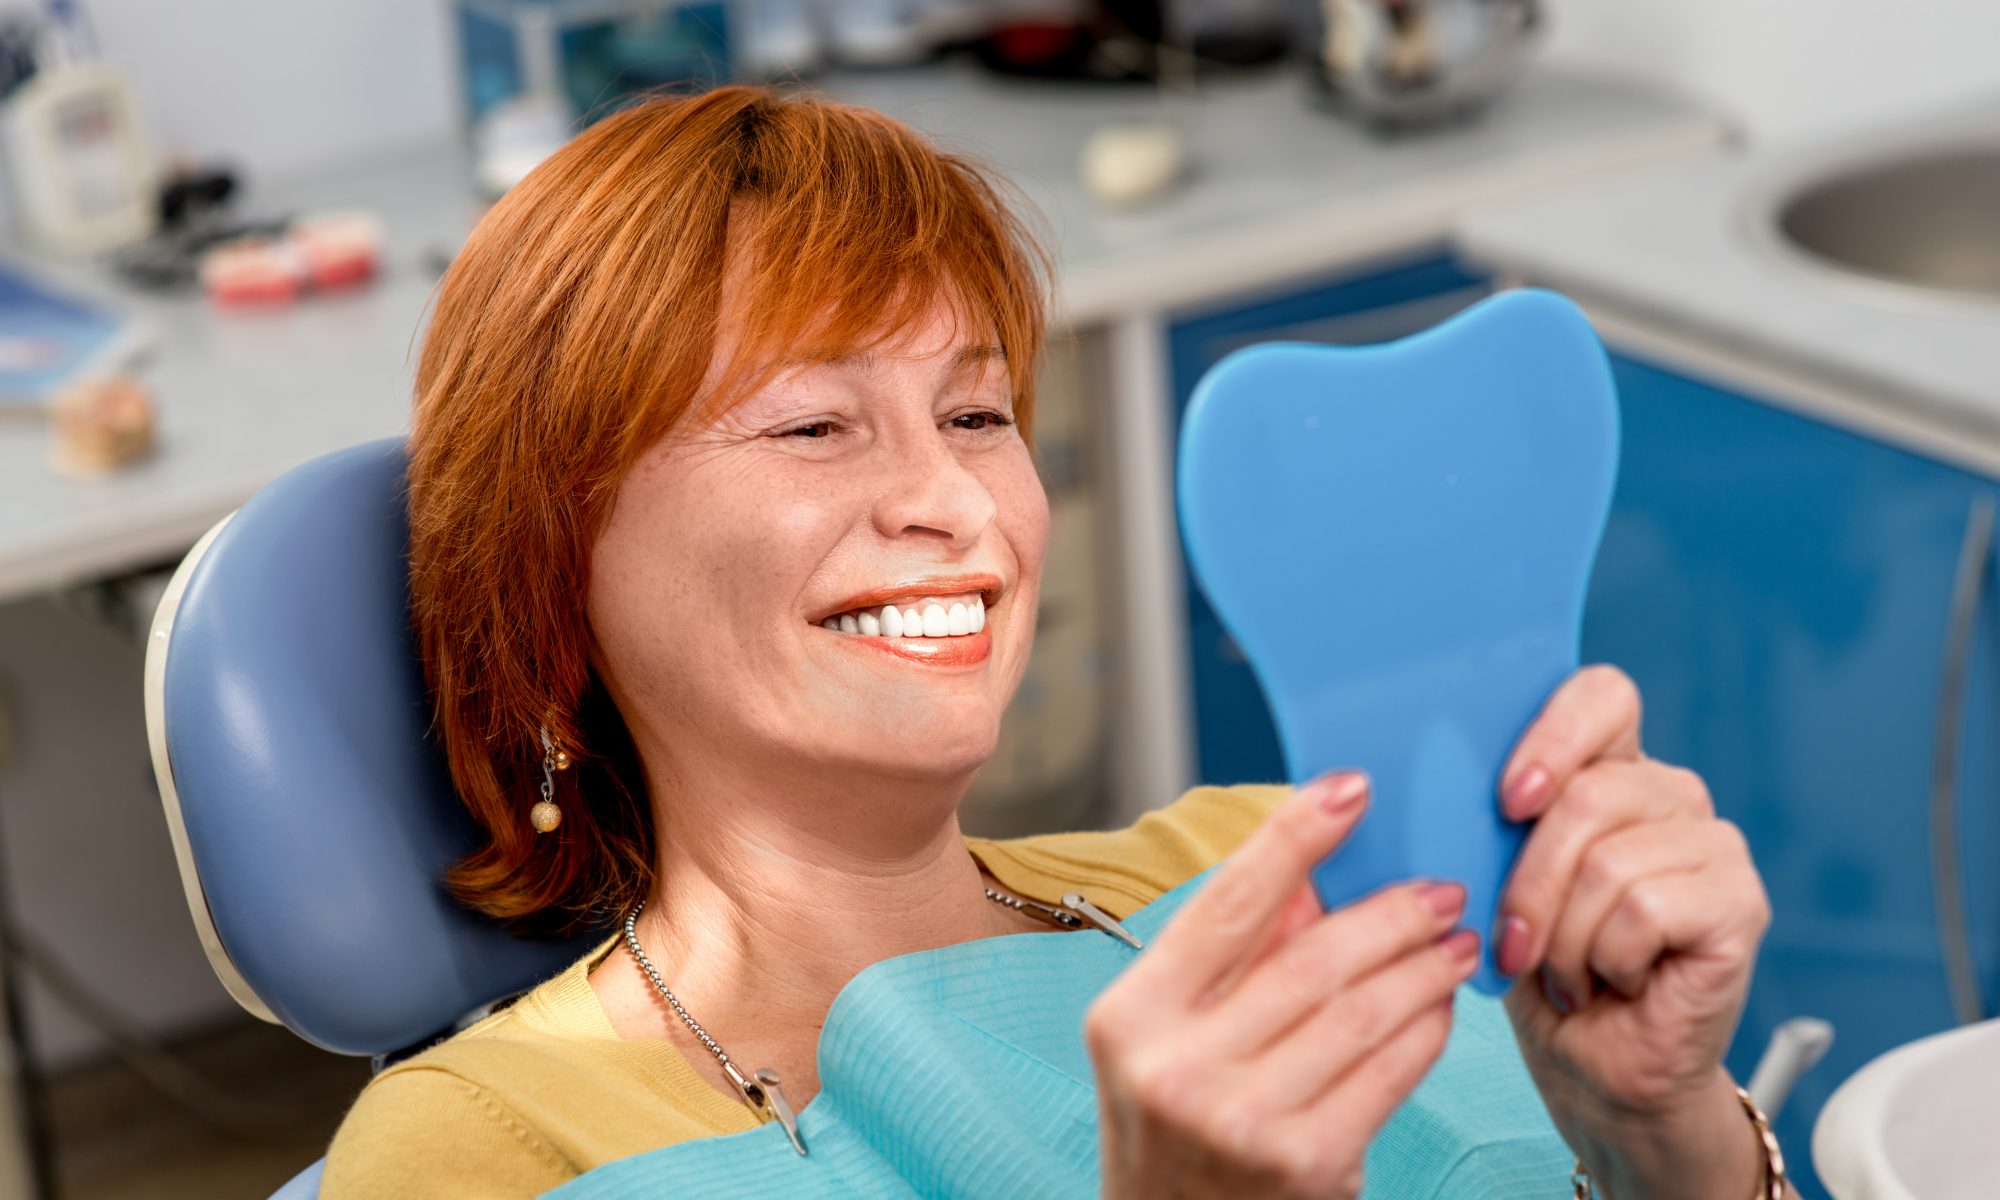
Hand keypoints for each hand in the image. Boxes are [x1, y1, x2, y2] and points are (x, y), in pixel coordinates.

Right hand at [1085, 773, 1479, 1198]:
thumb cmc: (1175, 1128)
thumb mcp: (1171, 1037)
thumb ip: (1234, 957)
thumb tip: (1318, 872)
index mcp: (1131, 1016)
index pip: (1227, 904)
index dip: (1294, 837)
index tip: (1351, 787)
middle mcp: (1177, 1067)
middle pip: (1309, 959)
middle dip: (1389, 913)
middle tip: (1439, 889)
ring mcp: (1241, 1120)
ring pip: (1361, 1013)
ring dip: (1422, 967)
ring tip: (1455, 942)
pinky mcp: (1306, 1165)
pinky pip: (1388, 1073)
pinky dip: (1425, 1030)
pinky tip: (1440, 1007)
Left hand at [1496, 665, 1775, 1197]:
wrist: (1594, 1071)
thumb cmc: (1539, 973)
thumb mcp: (1496, 883)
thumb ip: (1489, 823)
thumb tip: (1434, 785)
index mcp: (1610, 770)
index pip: (1602, 696)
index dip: (1553, 736)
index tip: (1507, 802)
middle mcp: (1671, 795)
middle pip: (1589, 793)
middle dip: (1530, 883)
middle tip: (1519, 945)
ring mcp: (1715, 845)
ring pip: (1610, 860)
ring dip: (1566, 937)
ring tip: (1570, 972)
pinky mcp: (1739, 903)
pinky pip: (1648, 907)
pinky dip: (1609, 957)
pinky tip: (1618, 982)